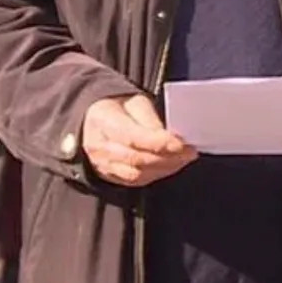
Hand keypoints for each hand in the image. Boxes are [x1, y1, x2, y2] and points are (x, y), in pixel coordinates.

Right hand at [82, 94, 196, 186]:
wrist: (91, 120)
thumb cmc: (118, 107)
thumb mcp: (134, 101)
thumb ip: (150, 118)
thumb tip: (170, 136)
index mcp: (104, 121)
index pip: (134, 137)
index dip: (160, 143)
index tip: (182, 143)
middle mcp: (100, 146)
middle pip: (137, 158)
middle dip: (168, 157)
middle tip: (190, 152)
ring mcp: (102, 164)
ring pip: (137, 174)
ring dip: (165, 168)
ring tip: (185, 159)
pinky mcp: (109, 175)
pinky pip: (135, 180)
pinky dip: (156, 174)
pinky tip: (172, 166)